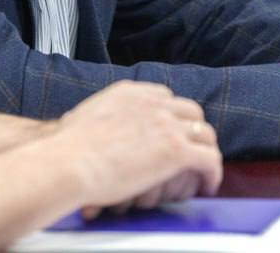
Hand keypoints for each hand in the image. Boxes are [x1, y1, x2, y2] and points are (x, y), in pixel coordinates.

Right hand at [56, 81, 222, 218]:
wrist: (69, 162)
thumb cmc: (66, 149)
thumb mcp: (81, 116)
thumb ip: (93, 116)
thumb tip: (75, 123)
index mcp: (131, 93)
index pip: (165, 97)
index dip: (172, 116)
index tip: (172, 131)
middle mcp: (153, 103)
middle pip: (190, 112)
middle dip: (194, 131)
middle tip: (193, 149)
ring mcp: (168, 125)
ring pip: (206, 133)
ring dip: (207, 151)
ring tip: (204, 170)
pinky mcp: (177, 150)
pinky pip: (209, 159)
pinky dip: (213, 173)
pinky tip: (208, 185)